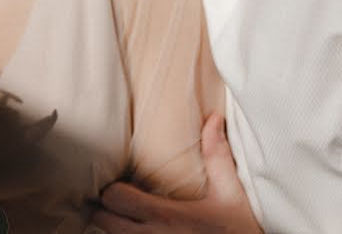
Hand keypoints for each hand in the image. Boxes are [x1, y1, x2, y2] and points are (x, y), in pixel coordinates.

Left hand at [91, 114, 261, 232]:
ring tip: (122, 215)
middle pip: (102, 219)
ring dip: (111, 226)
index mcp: (167, 216)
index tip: (119, 183)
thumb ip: (217, 156)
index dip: (111, 189)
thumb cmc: (239, 231)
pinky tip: (134, 230)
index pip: (115, 198)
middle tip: (115, 198)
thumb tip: (213, 118)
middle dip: (104, 208)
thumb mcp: (232, 194)